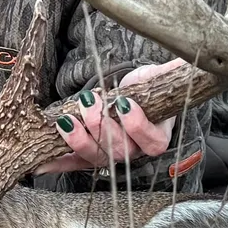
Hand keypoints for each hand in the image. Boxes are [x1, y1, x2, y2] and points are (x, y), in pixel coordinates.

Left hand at [38, 60, 184, 174]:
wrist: (128, 96)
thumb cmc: (145, 89)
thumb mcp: (158, 78)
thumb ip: (172, 73)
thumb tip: (187, 62)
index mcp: (156, 137)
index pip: (151, 141)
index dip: (137, 124)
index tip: (124, 102)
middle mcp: (133, 151)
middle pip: (119, 151)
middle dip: (102, 126)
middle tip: (90, 102)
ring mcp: (109, 156)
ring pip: (95, 158)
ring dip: (78, 139)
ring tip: (68, 118)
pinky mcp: (86, 156)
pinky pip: (72, 164)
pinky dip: (56, 164)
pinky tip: (40, 164)